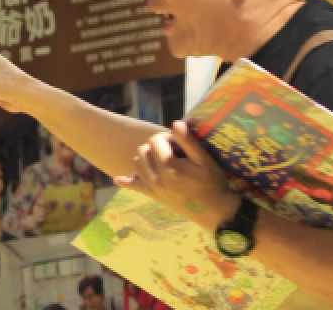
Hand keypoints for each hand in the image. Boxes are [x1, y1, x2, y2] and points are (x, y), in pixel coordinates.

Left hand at [114, 121, 235, 226]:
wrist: (214, 210)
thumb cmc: (212, 182)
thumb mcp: (204, 160)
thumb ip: (188, 141)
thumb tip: (176, 123)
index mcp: (169, 166)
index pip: (155, 141)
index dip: (165, 137)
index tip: (176, 141)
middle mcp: (157, 177)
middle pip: (143, 151)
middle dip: (154, 146)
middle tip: (170, 149)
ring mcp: (153, 187)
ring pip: (137, 164)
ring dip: (145, 157)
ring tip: (160, 158)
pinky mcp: (153, 196)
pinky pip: (135, 187)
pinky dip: (126, 182)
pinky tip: (118, 179)